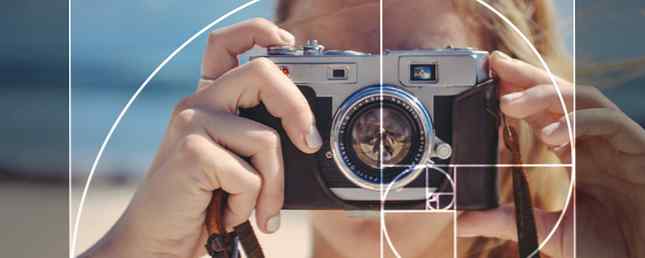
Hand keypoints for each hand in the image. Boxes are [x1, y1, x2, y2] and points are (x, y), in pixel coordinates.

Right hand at [79, 18, 321, 257]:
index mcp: (207, 101)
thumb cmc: (202, 203)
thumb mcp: (234, 163)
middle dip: (298, 108)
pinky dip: (249, 204)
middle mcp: (197, 104)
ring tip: (257, 209)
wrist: (157, 239)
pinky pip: (249, 175)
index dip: (258, 32)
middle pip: (261, 73)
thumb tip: (308, 132)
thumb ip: (257, 138)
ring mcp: (191, 124)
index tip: (287, 44)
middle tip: (310, 143)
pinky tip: (229, 213)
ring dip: (273, 186)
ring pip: (266, 139)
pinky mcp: (191, 151)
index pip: (226, 44)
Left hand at [458, 51, 644, 257]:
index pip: (543, 112)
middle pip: (560, 94)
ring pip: (583, 98)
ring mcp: (617, 143)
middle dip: (527, 77)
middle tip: (494, 65)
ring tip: (510, 104)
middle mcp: (595, 142)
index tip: (487, 80)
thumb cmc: (605, 247)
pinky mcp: (639, 149)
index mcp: (576, 154)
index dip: (518, 93)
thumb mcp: (544, 230)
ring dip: (545, 95)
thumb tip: (462, 220)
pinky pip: (608, 122)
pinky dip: (576, 122)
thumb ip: (505, 220)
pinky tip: (549, 135)